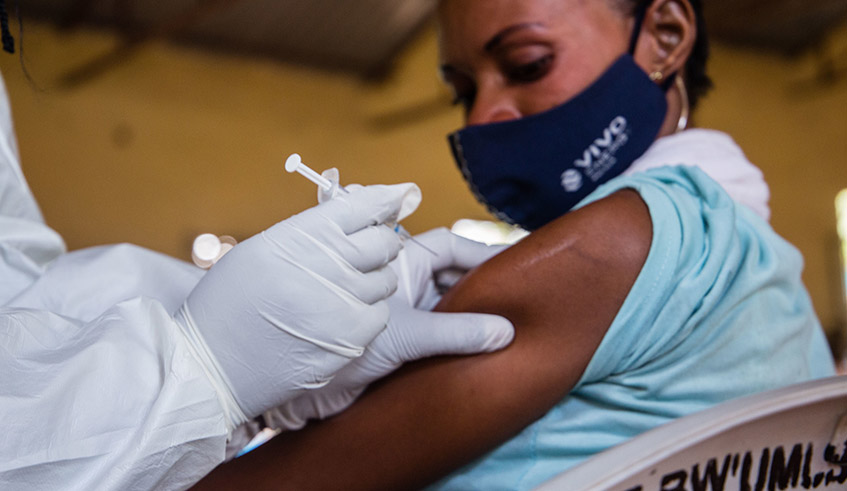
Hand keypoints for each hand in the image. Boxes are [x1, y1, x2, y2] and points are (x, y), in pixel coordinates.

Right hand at [175, 183, 419, 429]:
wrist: (212, 365)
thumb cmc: (230, 304)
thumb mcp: (261, 249)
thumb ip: (309, 230)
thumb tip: (355, 212)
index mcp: (302, 235)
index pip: (362, 205)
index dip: (386, 197)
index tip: (400, 195)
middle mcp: (328, 264)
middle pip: (383, 241)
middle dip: (380, 241)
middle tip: (366, 249)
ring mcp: (343, 303)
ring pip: (386, 279)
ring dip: (372, 279)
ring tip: (339, 290)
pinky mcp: (353, 338)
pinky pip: (380, 314)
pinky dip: (366, 313)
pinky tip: (337, 317)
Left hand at [264, 228, 513, 429]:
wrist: (306, 390)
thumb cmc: (341, 345)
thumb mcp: (407, 334)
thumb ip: (456, 332)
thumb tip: (504, 331)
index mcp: (398, 263)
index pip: (450, 246)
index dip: (482, 253)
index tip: (517, 265)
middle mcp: (403, 282)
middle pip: (454, 273)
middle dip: (484, 283)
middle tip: (520, 297)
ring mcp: (405, 310)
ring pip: (449, 302)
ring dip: (474, 311)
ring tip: (511, 321)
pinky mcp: (405, 338)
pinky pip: (442, 330)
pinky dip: (462, 336)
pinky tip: (485, 345)